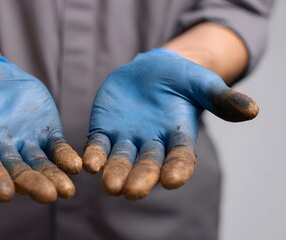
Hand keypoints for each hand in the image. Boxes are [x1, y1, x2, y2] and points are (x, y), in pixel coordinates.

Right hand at [0, 56, 81, 202]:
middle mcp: (2, 148)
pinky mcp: (46, 135)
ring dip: (53, 177)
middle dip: (30, 183)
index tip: (2, 193)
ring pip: (40, 165)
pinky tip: (78, 166)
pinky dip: (67, 158)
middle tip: (47, 196)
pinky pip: (57, 149)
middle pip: (16, 170)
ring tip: (66, 190)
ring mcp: (26, 144)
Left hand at [82, 49, 257, 199]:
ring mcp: (126, 139)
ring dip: (115, 173)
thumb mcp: (202, 82)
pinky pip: (97, 146)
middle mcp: (152, 144)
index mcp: (178, 136)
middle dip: (141, 178)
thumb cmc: (180, 78)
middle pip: (147, 165)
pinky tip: (88, 164)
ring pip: (120, 160)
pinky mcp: (104, 130)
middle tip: (132, 193)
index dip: (178, 168)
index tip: (173, 180)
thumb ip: (221, 97)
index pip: (180, 157)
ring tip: (109, 186)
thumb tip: (252, 110)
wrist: (149, 70)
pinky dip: (94, 156)